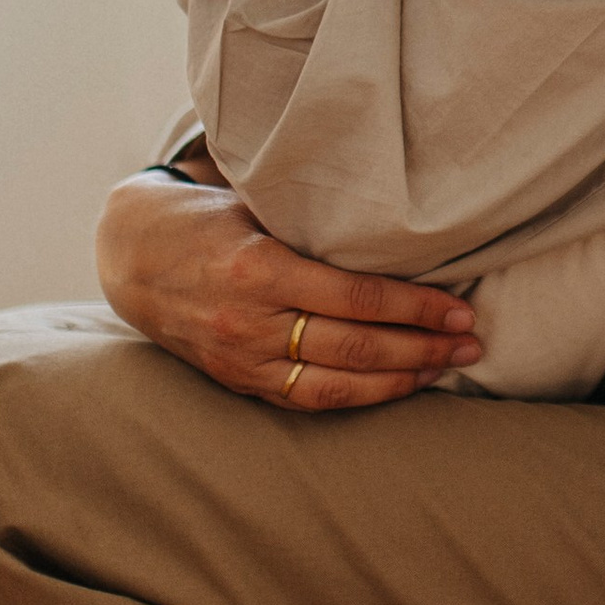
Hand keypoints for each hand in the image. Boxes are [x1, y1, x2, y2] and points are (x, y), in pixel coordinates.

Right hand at [95, 165, 480, 411]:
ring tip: (446, 368)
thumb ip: (314, 224)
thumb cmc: (207, 218)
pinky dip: (358, 397)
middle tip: (472, 342)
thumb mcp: (255, 204)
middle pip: (355, 346)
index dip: (415, 308)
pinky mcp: (237, 382)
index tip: (460, 309)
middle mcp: (249, 322)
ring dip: (400, 379)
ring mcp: (242, 360)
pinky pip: (307, 400)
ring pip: (336, 384)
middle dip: (423, 347)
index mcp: (259, 267)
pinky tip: (397, 386)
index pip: (356, 297)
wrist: (131, 256)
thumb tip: (399, 228)